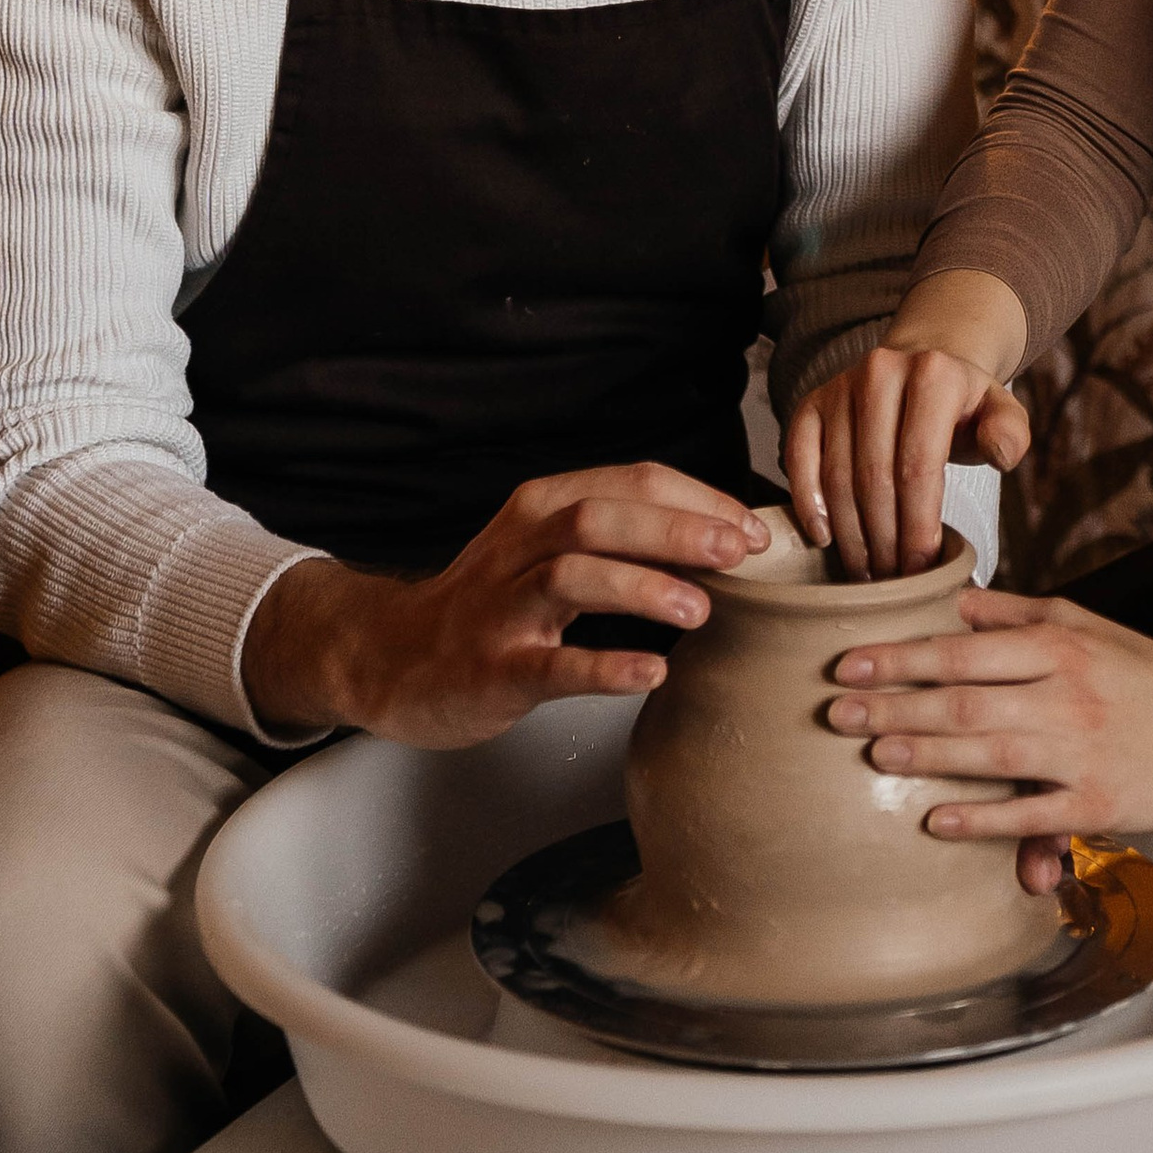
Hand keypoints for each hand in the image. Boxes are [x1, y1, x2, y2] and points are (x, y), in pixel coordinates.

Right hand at [242, 464, 767, 747]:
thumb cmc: (496, 603)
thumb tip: (722, 536)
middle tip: (740, 554)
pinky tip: (652, 672)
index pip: (632, 481)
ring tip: (700, 609)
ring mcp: (503, 606)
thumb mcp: (549, 548)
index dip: (700, 500)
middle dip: (677, 528)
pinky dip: (605, 666)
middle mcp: (520, 544)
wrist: (398, 658)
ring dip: (642, 586)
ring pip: (571, 574)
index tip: (754, 530)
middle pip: (602, 516)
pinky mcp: (493, 667)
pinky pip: (551, 665)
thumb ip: (622, 536)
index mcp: (544, 505)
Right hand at [784, 270, 1030, 576]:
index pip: (919, 465)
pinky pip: (799, 458)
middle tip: (893, 579)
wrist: (922, 365)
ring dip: (851, 533)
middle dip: (884, 538)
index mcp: (934, 374)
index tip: (921, 568)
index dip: (917, 525)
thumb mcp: (999, 414)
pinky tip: (823, 537)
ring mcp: (841, 385)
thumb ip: (1009, 434)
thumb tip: (1001, 454)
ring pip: (838, 475)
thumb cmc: (961, 407)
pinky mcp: (812, 402)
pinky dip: (807, 502)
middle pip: (875, 476)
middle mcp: (882, 371)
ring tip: (868, 571)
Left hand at [823, 592, 1152, 894]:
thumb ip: (1015, 614)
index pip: (963, 648)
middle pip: (966, 701)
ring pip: (991, 754)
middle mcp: (1066, 695)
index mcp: (1058, 646)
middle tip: (835, 713)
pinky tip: (937, 820)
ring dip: (927, 754)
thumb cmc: (1145, 672)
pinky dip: (983, 820)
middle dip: (895, 707)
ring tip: (873, 754)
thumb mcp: (1084, 623)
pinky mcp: (1100, 806)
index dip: (900, 657)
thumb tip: (951, 601)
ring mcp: (1083, 753)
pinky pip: (1032, 815)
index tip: (846, 664)